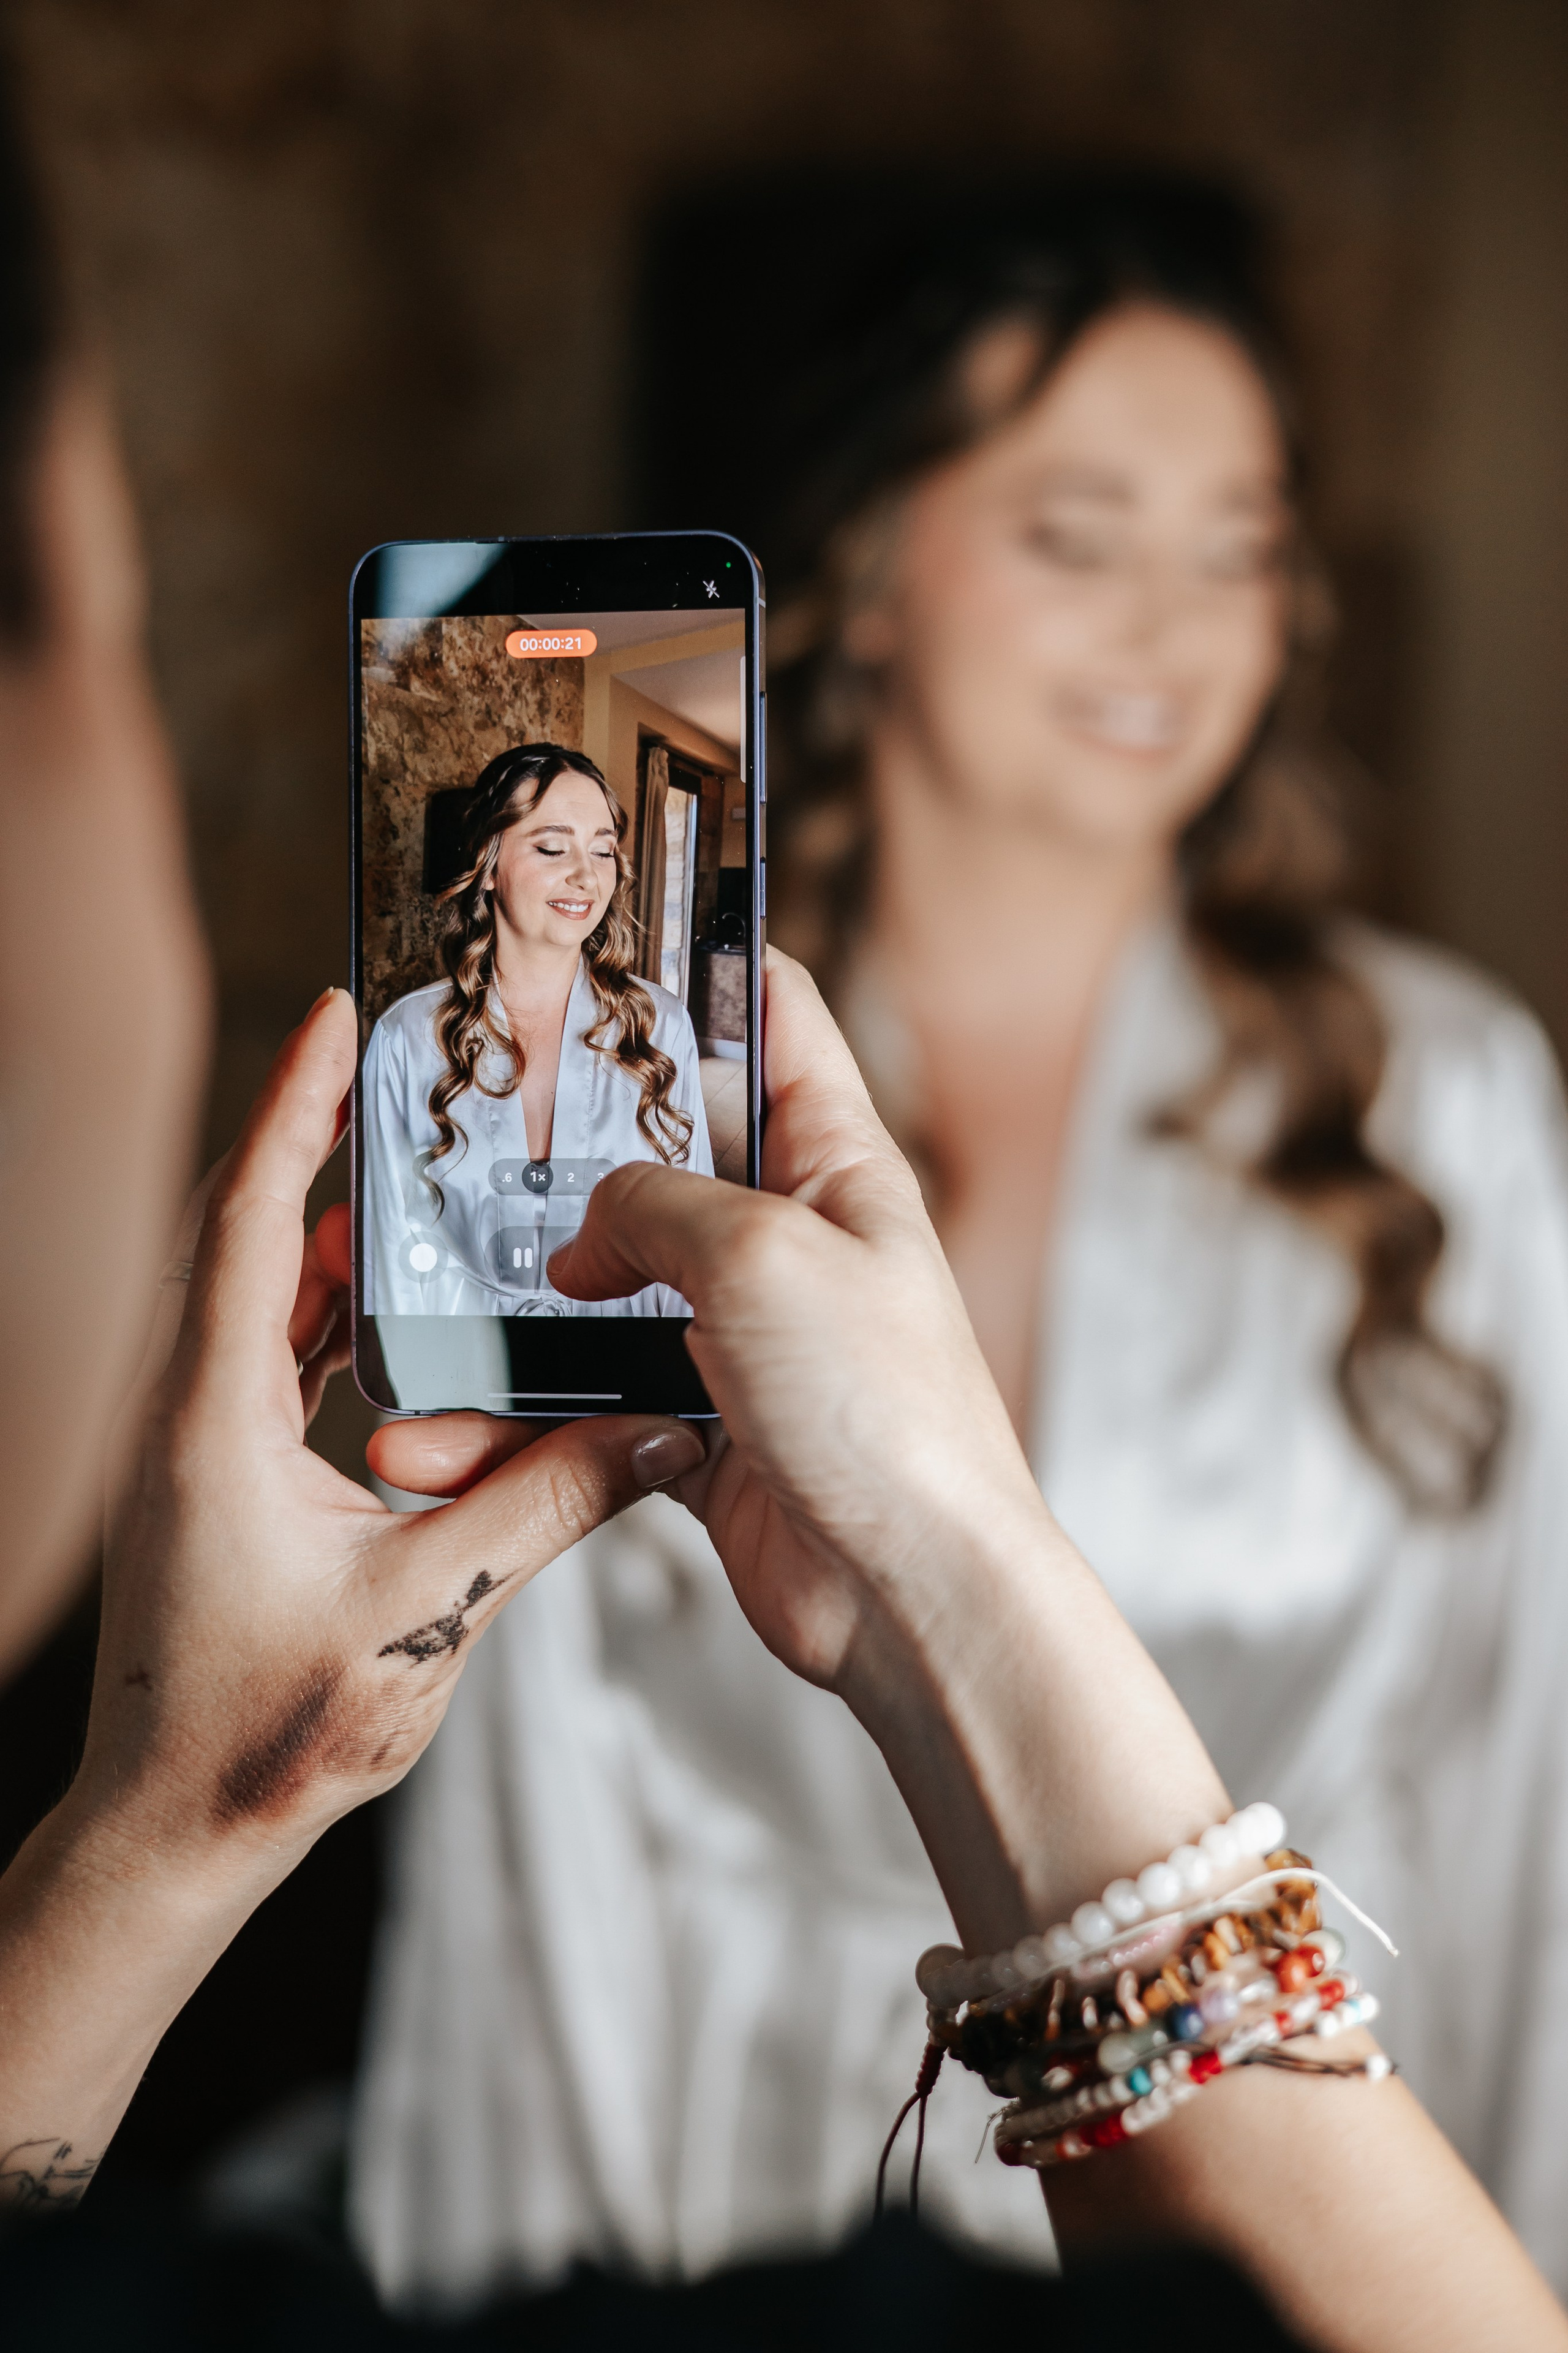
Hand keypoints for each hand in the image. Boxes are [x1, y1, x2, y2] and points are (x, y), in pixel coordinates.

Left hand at [78, 986, 704, 1876]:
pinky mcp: (220, 1480)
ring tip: (419, 1187)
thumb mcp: (428, 1613)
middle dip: (322, 1145)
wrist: (176, 1831)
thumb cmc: (269, 1734)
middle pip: (248, 1236)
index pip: (246, 1220)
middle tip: (403, 1077)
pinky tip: (396, 1315)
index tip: (333, 1016)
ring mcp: (198, 1446)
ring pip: (260, 1298)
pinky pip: (271, 1357)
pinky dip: (330, 1313)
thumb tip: (651, 1431)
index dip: (293, 1109)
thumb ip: (545, 1509)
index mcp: (216, 1420)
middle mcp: (191, 1413)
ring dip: (332, 1236)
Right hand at [376, 953, 1223, 1957]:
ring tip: (428, 1305)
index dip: (701, 967)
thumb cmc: (881, 1414)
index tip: (608, 936)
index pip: (776, 1021)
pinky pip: (596, 1397)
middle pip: (665, 1157)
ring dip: (520, 1305)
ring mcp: (744, 1337)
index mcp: (837, 1166)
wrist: (909, 1596)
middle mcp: (791, 1242)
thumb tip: (585, 1230)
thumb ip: (656, 1205)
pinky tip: (456, 1422)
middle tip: (464, 1126)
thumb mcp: (758, 1255)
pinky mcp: (703, 1427)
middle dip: (566, 1147)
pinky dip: (528, 1411)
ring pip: (609, 1289)